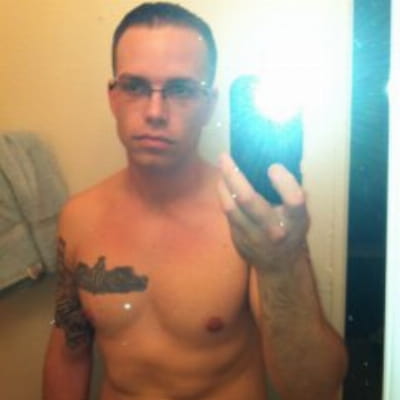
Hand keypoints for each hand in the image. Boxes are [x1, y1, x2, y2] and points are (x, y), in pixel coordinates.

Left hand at [218, 153, 308, 273]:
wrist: (280, 266)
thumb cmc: (292, 232)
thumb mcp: (300, 215)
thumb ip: (291, 193)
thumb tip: (274, 160)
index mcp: (296, 222)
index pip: (294, 200)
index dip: (284, 181)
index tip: (273, 166)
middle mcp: (274, 230)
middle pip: (249, 200)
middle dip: (233, 175)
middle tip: (225, 157)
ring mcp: (253, 237)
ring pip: (230, 207)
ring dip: (223, 184)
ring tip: (222, 167)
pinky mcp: (238, 240)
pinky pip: (227, 214)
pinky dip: (223, 196)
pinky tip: (223, 184)